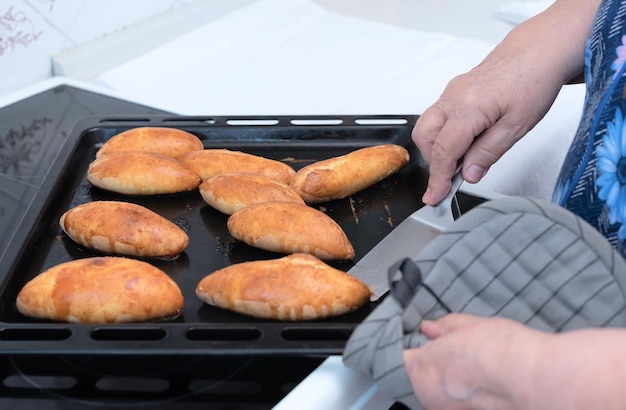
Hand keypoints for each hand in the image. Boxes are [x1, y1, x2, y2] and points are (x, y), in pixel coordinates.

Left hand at [403, 313, 547, 409]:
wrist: (537, 380)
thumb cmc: (503, 351)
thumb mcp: (468, 325)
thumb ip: (444, 328)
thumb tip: (430, 328)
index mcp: (421, 372)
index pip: (401, 359)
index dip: (415, 349)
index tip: (426, 342)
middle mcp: (431, 400)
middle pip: (422, 379)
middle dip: (435, 366)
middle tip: (457, 353)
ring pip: (442, 396)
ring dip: (452, 385)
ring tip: (477, 371)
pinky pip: (459, 405)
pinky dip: (468, 398)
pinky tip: (486, 387)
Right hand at [412, 55, 562, 204]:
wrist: (536, 52)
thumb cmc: (533, 82)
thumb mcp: (517, 127)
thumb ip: (488, 153)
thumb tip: (469, 174)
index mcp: (468, 108)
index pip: (443, 151)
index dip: (438, 178)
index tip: (434, 197)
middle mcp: (453, 98)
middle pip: (425, 138)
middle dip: (435, 161)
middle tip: (454, 176)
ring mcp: (450, 92)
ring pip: (427, 127)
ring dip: (438, 148)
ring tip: (464, 157)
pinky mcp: (454, 90)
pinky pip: (437, 116)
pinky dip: (444, 134)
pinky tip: (466, 141)